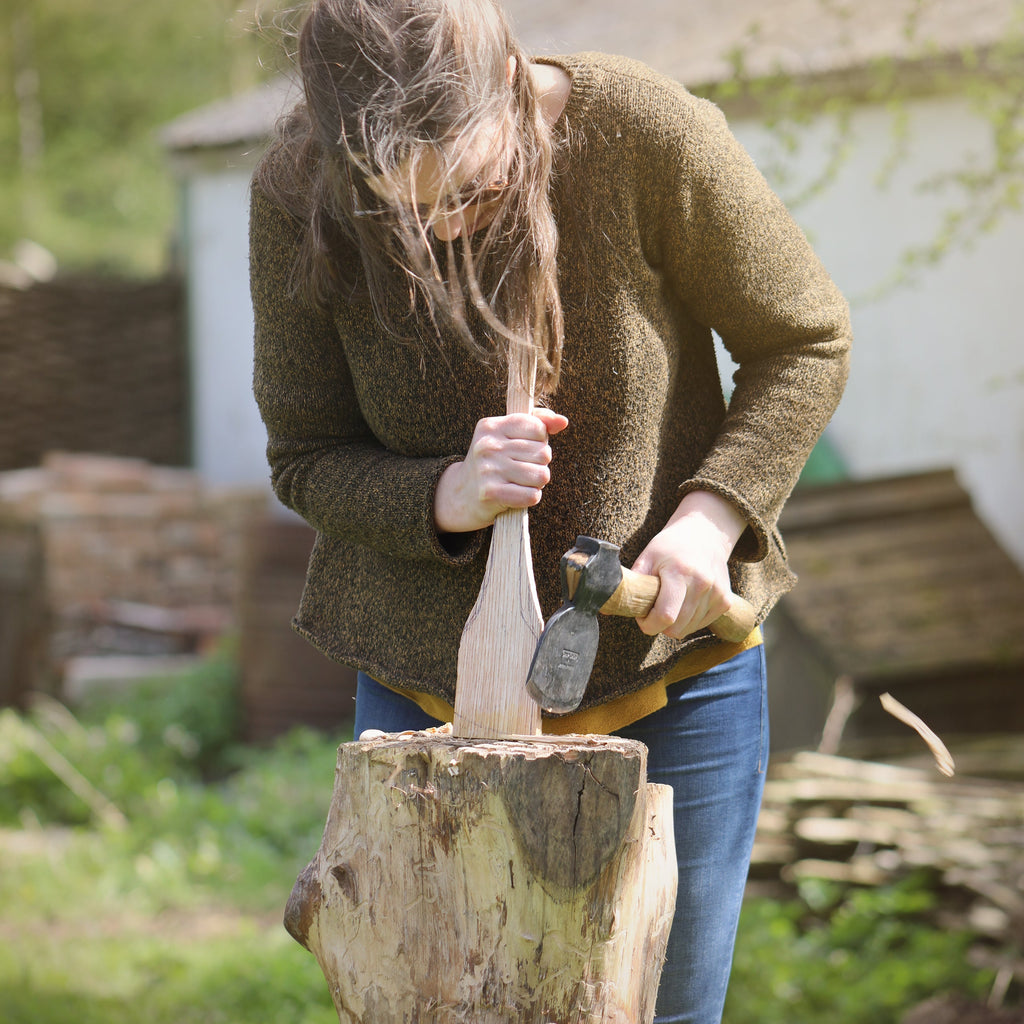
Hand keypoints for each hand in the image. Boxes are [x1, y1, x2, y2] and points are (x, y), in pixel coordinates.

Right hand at [433, 408, 568, 532]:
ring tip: (520, 483)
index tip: (524, 451)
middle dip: (539, 465)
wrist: (459, 495)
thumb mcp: (507, 437)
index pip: (538, 428)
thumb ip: (536, 424)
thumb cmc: (491, 464)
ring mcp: (488, 469)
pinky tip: (516, 496)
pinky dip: (530, 498)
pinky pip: (532, 495)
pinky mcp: (490, 493)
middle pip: (543, 453)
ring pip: (541, 475)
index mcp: (491, 426)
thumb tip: (562, 421)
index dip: (539, 442)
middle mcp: (488, 445)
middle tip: (521, 471)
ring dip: (536, 483)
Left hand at [631, 491, 746, 638]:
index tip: (642, 617)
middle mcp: (702, 584)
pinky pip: (701, 625)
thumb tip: (603, 605)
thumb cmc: (670, 546)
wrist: (705, 534)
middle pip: (676, 628)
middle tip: (652, 609)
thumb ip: (631, 581)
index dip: (649, 624)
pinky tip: (684, 603)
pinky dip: (689, 621)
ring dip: (674, 623)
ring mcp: (716, 593)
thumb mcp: (647, 556)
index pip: (665, 616)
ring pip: (688, 630)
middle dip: (659, 625)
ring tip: (669, 602)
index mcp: (679, 572)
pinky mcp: (725, 601)